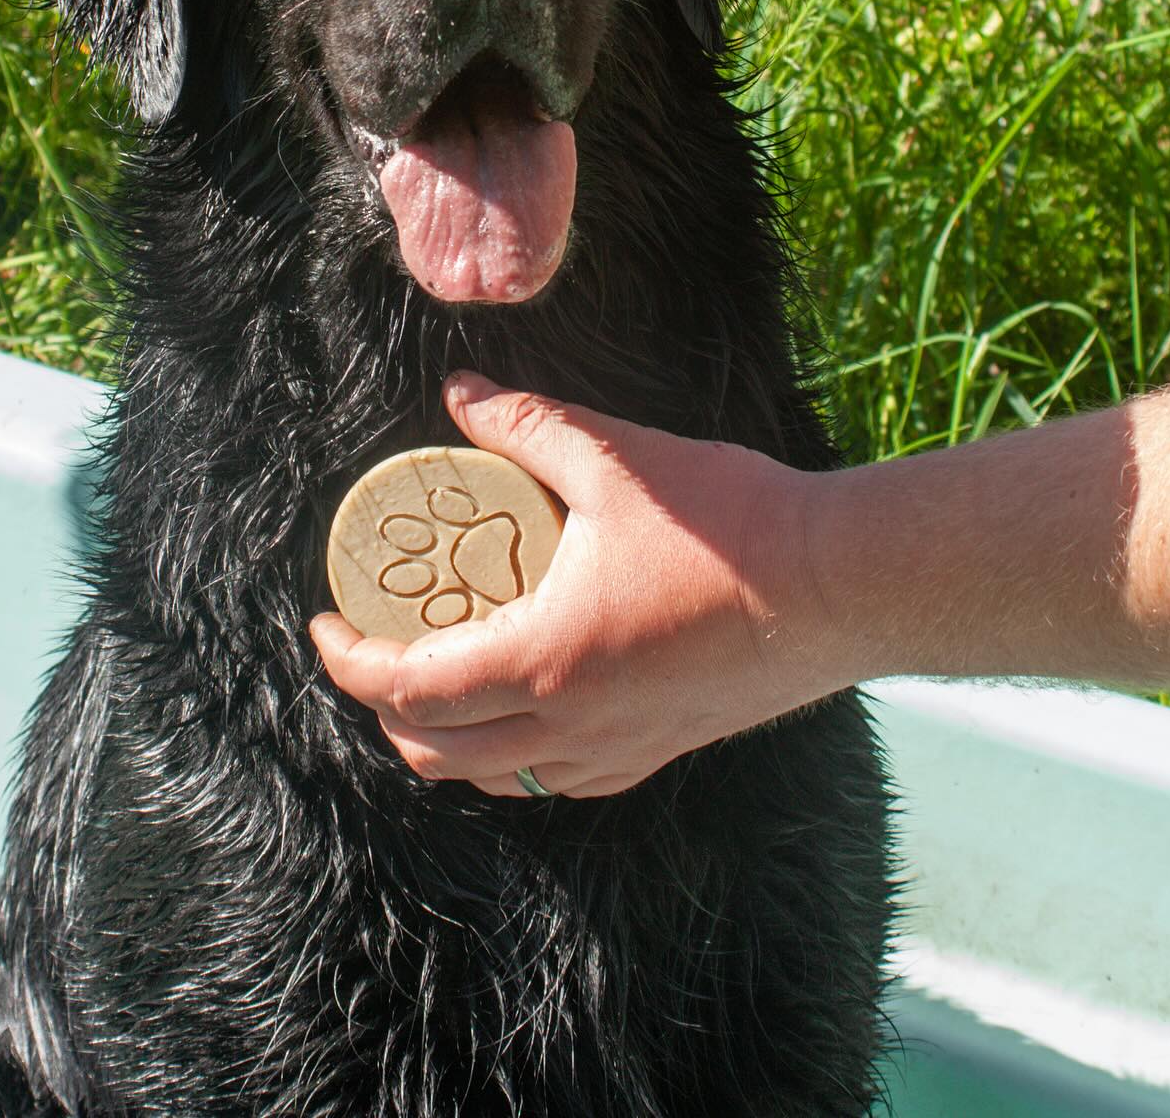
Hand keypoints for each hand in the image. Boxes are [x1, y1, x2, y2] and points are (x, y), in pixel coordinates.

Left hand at [310, 373, 857, 796]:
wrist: (842, 587)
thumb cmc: (732, 522)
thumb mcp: (617, 459)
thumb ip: (527, 424)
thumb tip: (461, 390)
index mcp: (544, 661)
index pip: (406, 689)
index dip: (348, 662)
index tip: (328, 623)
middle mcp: (571, 726)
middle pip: (434, 753)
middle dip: (384, 707)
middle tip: (376, 644)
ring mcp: (619, 750)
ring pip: (494, 779)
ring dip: (445, 739)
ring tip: (438, 673)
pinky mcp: (661, 751)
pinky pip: (557, 780)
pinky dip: (513, 755)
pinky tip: (526, 700)